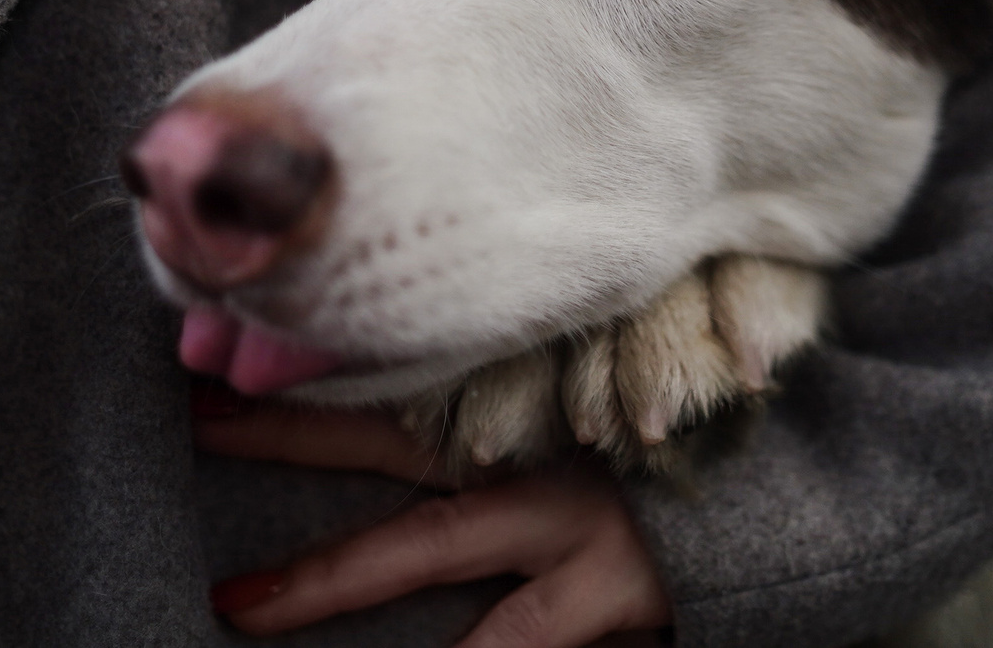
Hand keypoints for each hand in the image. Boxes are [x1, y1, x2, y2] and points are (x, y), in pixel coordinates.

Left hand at [193, 391, 671, 646]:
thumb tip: (421, 409)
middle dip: (289, 435)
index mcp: (531, 409)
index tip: (219, 372)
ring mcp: (572, 528)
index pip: (400, 383)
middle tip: (194, 423)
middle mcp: (536, 455)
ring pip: (429, 546)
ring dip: (330, 577)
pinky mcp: (614, 598)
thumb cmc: (683, 466)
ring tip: (241, 606)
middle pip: (391, 439)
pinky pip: (517, 642)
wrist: (797, 505)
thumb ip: (521, 413)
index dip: (312, 380)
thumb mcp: (604, 421)